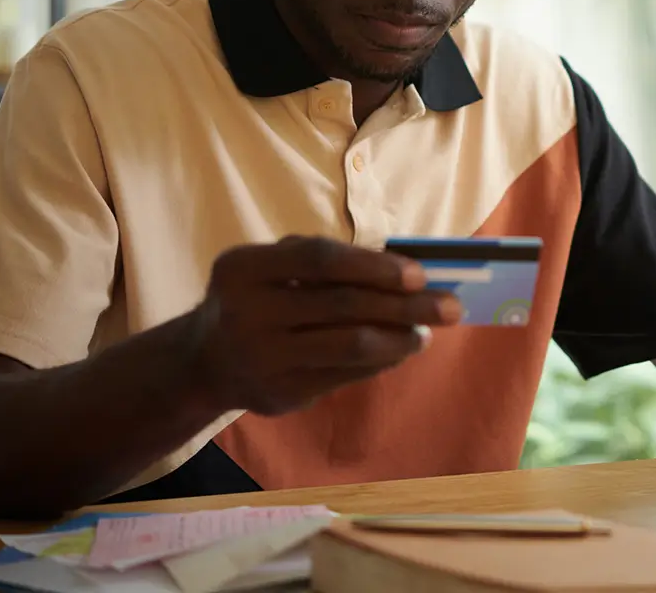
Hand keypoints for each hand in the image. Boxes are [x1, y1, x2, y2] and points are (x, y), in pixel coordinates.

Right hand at [186, 236, 460, 415]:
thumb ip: (325, 262)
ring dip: (399, 338)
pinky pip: (345, 375)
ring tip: (427, 333)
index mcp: (244, 268)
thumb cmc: (258, 298)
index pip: (320, 260)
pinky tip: (401, 350)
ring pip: (348, 346)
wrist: (204, 362)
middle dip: (404, 306)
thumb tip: (407, 272)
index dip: (374, 266)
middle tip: (450, 307)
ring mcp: (263, 358)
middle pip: (342, 305)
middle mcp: (247, 313)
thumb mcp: (272, 267)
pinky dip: (381, 361)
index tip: (419, 275)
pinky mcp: (280, 394)